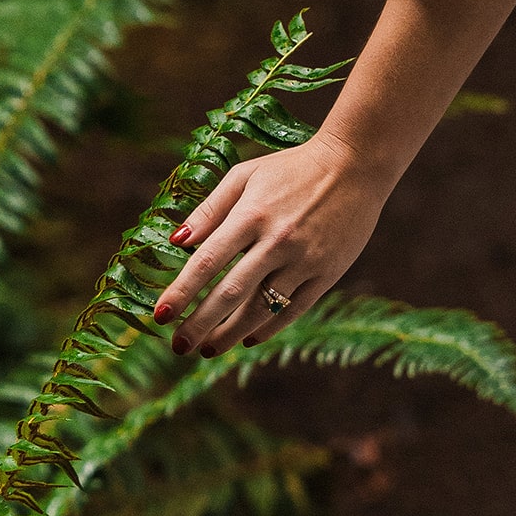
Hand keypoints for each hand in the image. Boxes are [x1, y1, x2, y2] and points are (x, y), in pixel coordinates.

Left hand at [152, 131, 388, 357]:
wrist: (355, 165)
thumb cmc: (293, 169)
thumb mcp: (246, 175)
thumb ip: (210, 208)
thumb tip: (177, 241)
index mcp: (252, 214)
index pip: (208, 261)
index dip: (182, 291)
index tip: (160, 315)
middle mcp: (277, 241)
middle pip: (231, 293)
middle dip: (200, 324)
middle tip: (178, 346)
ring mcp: (305, 260)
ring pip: (261, 308)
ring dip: (230, 333)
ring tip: (208, 350)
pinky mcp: (327, 274)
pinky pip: (293, 310)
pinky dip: (268, 328)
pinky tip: (247, 338)